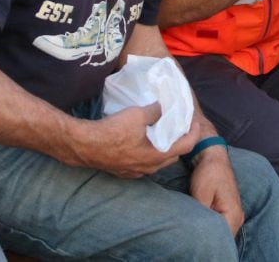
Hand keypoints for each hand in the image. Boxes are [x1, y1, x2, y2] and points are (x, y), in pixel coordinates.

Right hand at [72, 103, 198, 177]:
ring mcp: (135, 173)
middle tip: (179, 127)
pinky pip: (144, 165)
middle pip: (173, 156)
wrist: (85, 145)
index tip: (194, 122)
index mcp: (157, 155)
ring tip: (162, 134)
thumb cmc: (112, 131)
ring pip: (158, 162)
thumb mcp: (138, 115)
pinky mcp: (124, 173)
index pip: (185, 146)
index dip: (193, 133)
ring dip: (164, 149)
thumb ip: (155, 111)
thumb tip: (163, 106)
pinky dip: (149, 154)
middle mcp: (149, 168)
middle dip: (179, 142)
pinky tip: (143, 144)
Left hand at [188, 146, 244, 235]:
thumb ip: (201, 216)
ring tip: (196, 227)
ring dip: (210, 231)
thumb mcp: (200, 195)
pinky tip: (200, 222)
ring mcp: (235, 214)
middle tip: (192, 233)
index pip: (222, 238)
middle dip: (209, 237)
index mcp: (233, 214)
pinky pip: (221, 225)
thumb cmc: (208, 173)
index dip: (207, 240)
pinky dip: (212, 225)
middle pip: (223, 237)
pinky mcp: (228, 210)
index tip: (194, 235)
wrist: (212, 155)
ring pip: (222, 232)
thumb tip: (197, 231)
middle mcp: (238, 217)